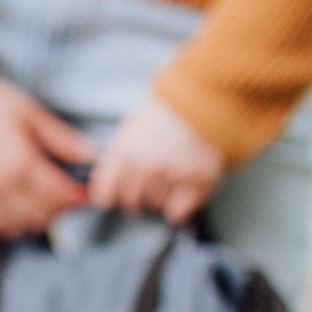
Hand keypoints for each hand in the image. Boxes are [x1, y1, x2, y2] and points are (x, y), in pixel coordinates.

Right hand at [0, 76, 96, 236]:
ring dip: (34, 220)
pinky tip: (15, 215)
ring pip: (15, 224)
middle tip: (66, 199)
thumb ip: (60, 138)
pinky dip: (7, 225)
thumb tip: (90, 155)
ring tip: (42, 207)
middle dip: (59, 210)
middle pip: (39, 214)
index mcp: (20, 161)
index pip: (58, 195)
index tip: (84, 193)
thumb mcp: (28, 112)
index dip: (76, 198)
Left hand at [87, 96, 224, 224]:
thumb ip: (118, 154)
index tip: (111, 199)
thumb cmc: (168, 111)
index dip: (108, 198)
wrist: (206, 100)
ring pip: (155, 204)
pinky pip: (178, 211)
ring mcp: (171, 175)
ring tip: (167, 179)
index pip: (105, 192)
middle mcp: (145, 167)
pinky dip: (178, 207)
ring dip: (157, 197)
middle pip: (130, 202)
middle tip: (142, 190)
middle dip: (134, 199)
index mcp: (124, 152)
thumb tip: (107, 178)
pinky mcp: (197, 181)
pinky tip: (181, 194)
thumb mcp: (132, 126)